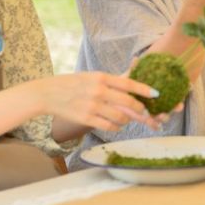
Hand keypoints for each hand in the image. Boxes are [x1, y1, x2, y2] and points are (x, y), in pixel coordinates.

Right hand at [39, 70, 167, 132]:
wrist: (48, 93)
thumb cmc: (73, 83)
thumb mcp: (92, 76)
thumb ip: (111, 81)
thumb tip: (132, 84)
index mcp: (102, 77)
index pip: (128, 83)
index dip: (144, 90)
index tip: (156, 94)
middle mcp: (99, 91)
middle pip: (128, 102)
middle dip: (141, 109)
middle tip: (146, 112)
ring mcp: (92, 106)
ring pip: (120, 117)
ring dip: (128, 120)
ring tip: (127, 119)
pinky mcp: (86, 118)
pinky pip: (109, 126)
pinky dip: (117, 127)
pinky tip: (117, 125)